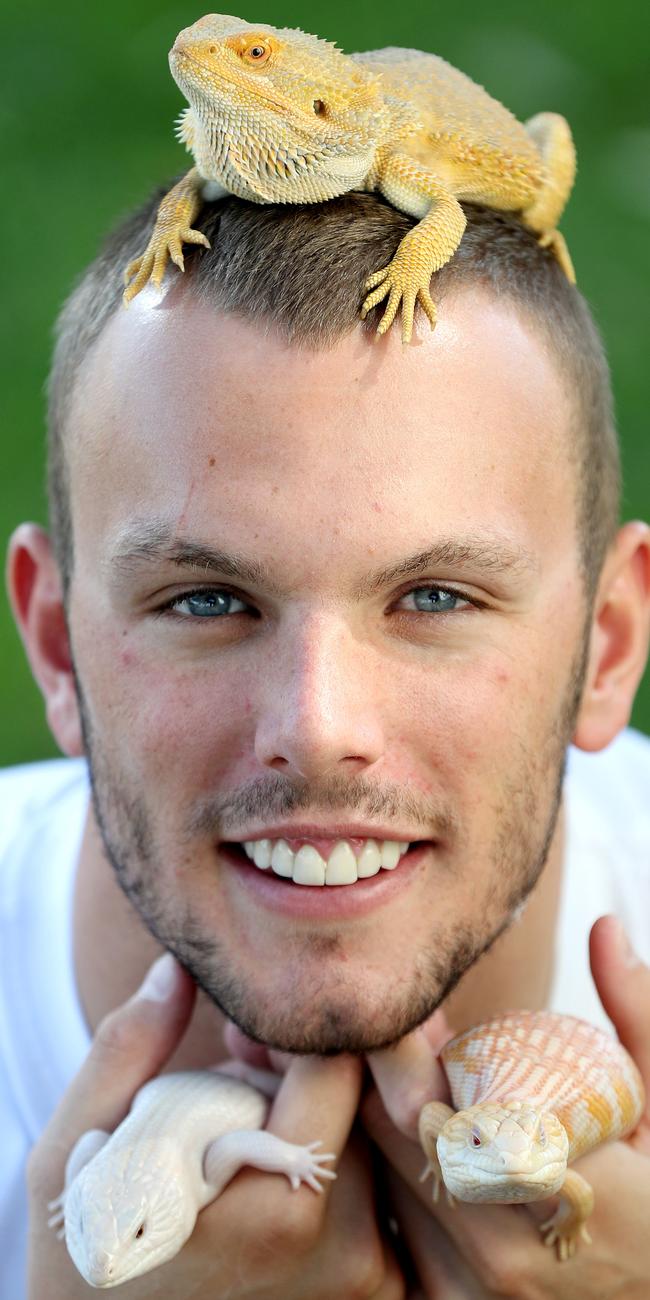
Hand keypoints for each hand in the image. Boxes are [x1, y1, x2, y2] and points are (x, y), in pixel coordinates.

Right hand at [27, 954, 404, 1298]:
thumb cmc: (88, 1251)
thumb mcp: (76, 1154)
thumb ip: (129, 1051)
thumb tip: (178, 968)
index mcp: (279, 1208)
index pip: (342, 1069)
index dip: (295, 1034)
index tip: (242, 1042)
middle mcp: (343, 1250)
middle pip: (367, 1103)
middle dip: (316, 1069)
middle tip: (244, 1078)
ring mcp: (366, 1279)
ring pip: (378, 1144)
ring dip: (332, 1115)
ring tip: (251, 1134)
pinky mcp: (376, 1292)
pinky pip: (384, 1193)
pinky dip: (348, 1164)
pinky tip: (278, 1173)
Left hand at [362, 915, 649, 1297]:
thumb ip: (637, 1016)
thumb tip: (605, 927)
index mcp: (565, 1192)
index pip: (444, 1105)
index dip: (417, 1049)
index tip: (421, 1013)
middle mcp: (506, 1254)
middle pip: (401, 1136)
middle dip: (397, 1076)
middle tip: (410, 1037)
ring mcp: (473, 1294)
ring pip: (388, 1178)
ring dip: (391, 1124)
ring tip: (413, 1084)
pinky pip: (393, 1224)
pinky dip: (398, 1176)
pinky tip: (426, 1146)